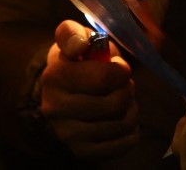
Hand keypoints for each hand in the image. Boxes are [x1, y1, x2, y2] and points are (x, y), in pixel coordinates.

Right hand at [39, 20, 139, 158]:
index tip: (119, 67)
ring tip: (124, 100)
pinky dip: (131, 131)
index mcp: (54, 77)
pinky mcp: (81, 152)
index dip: (121, 70)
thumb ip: (72, 34)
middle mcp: (56, 108)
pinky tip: (123, 118)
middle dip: (127, 90)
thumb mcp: (71, 40)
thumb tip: (79, 43)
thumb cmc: (74, 62)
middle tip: (124, 84)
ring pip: (121, 124)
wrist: (59, 95)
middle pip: (115, 104)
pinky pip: (123, 145)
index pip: (103, 78)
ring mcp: (67, 134)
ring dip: (131, 109)